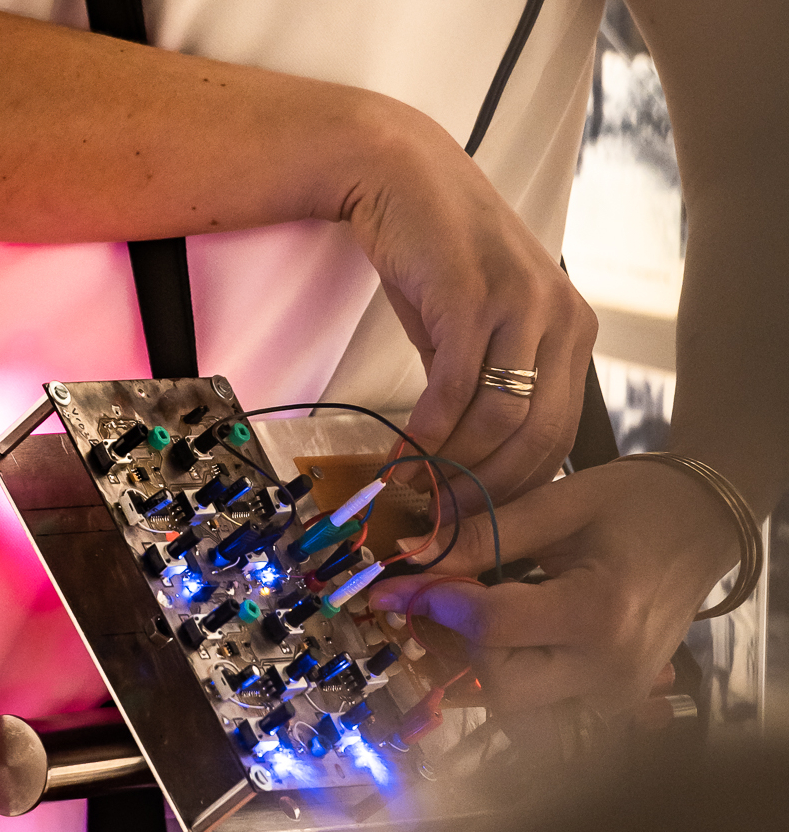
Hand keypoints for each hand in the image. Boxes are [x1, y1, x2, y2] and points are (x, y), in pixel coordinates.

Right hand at [344, 102, 597, 510]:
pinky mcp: (473, 298)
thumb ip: (483, 381)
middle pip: (536, 437)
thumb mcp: (473, 322)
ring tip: (415, 487)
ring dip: (452, 466)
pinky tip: (404, 450)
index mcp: (571, 327)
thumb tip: (465, 455)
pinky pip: (456, 387)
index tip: (475, 517)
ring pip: (499, 420)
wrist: (398, 175)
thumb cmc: (432, 250)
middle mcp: (562, 316)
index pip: (559, 434)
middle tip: (441, 518)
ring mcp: (522, 306)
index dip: (515, 487)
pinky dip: (429, 430)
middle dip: (485, 490)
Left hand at [366, 461, 737, 723]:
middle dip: (451, 642)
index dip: (430, 603)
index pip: (490, 625)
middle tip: (429, 598)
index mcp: (600, 612)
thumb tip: (408, 553)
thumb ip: (481, 533)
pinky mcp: (613, 697)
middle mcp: (611, 668)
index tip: (390, 585)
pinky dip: (502, 672)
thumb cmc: (636, 503)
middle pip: (496, 684)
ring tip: (456, 612)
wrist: (704, 524)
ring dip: (470, 663)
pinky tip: (489, 632)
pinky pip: (538, 701)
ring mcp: (616, 692)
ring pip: (513, 704)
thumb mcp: (558, 504)